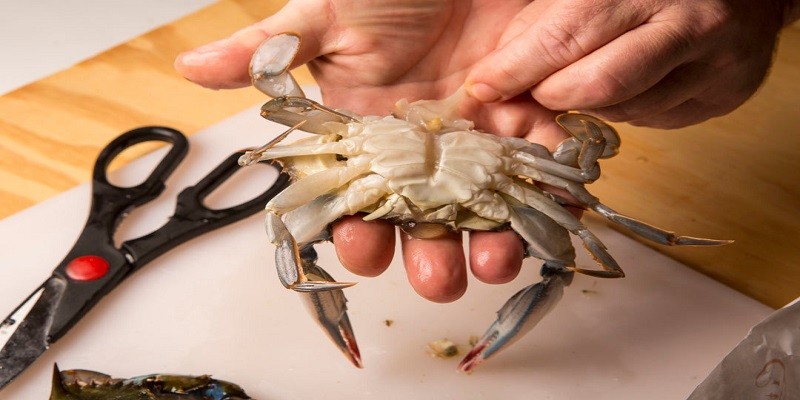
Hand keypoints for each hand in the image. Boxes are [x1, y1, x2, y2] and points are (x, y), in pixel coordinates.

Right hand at [175, 0, 562, 302]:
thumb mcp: (327, 14)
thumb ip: (270, 48)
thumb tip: (192, 66)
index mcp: (368, 135)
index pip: (356, 200)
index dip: (355, 229)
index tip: (360, 246)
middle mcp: (421, 150)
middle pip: (422, 223)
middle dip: (428, 258)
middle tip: (436, 279)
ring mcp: (475, 141)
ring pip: (481, 211)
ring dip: (489, 245)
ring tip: (495, 262)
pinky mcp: (527, 120)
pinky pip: (541, 169)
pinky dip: (551, 198)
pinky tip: (552, 222)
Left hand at [466, 0, 798, 127]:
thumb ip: (544, 19)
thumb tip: (495, 71)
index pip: (563, 37)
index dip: (516, 69)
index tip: (482, 87)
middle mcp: (686, 22)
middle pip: (595, 86)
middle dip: (550, 96)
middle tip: (534, 91)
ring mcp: (714, 61)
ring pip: (624, 110)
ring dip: (588, 104)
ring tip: (585, 77)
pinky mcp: (726, 94)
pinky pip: (654, 119)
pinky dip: (626, 108)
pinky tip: (629, 83)